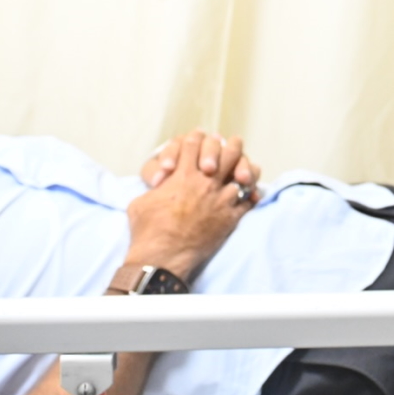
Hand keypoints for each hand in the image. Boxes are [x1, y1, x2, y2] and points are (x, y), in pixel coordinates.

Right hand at [126, 137, 256, 279]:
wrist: (162, 257)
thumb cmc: (148, 230)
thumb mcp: (142, 201)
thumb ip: (155, 189)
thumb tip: (158, 188)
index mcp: (183, 175)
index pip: (194, 144)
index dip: (198, 138)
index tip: (203, 137)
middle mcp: (205, 183)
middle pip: (227, 153)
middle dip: (231, 145)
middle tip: (234, 143)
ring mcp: (220, 200)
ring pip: (243, 175)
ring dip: (245, 169)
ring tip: (246, 168)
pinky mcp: (229, 218)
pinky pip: (248, 201)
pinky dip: (251, 195)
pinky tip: (251, 194)